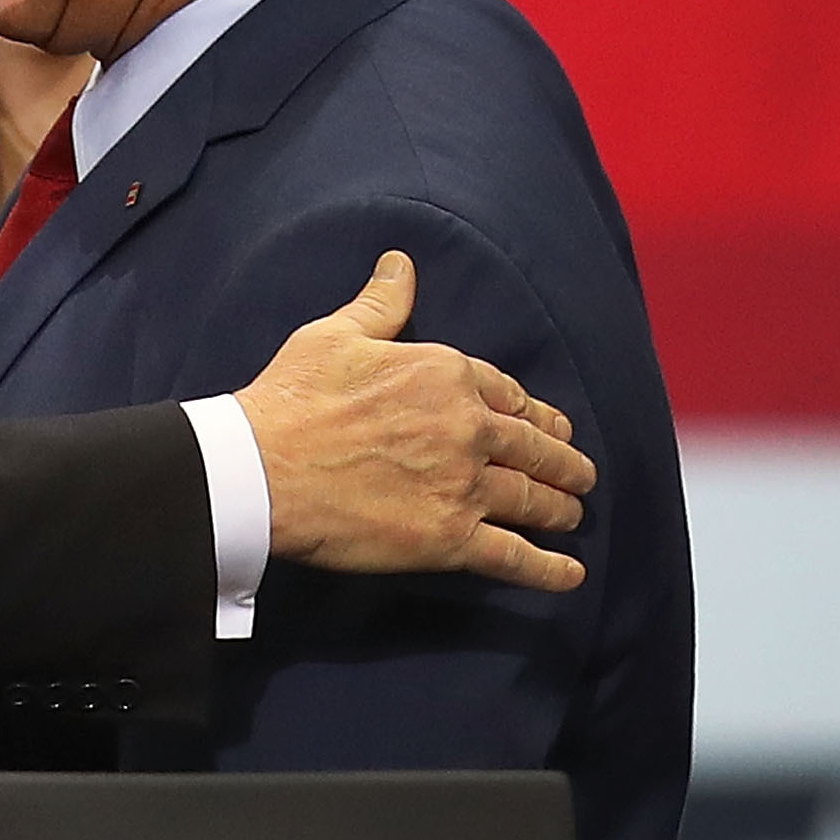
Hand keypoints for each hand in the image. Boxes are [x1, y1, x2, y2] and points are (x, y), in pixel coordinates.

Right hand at [235, 251, 595, 591]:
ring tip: (572, 515)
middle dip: (562, 463)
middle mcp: (468, 429)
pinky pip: (514, 557)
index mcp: (446, 375)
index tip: (548, 425)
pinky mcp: (449, 538)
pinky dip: (548, 569)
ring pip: (533, 500)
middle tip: (578, 474)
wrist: (261, 470)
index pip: (509, 395)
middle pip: (533, 448)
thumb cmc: (291, 400)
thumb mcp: (335, 336)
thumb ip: (380, 304)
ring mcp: (463, 486)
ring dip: (559, 509)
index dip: (533, 413)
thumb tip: (400, 265)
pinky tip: (571, 574)